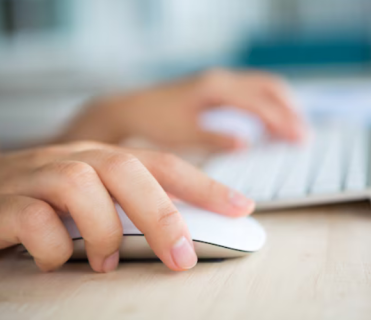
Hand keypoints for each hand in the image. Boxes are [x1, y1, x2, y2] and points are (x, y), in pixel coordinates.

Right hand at [0, 141, 253, 271]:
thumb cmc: (40, 204)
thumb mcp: (89, 202)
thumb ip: (126, 207)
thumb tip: (177, 231)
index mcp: (101, 159)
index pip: (161, 163)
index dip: (204, 184)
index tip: (241, 207)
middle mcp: (73, 159)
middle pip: (127, 168)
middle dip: (162, 214)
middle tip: (182, 258)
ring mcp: (35, 176)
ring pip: (80, 184)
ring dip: (103, 230)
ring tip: (107, 262)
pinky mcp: (2, 201)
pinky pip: (34, 218)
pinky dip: (54, 246)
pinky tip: (57, 261)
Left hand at [59, 69, 304, 149]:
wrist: (132, 108)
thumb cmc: (155, 121)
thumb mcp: (184, 134)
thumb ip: (215, 137)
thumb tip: (246, 142)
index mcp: (216, 89)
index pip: (261, 104)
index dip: (283, 122)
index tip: (300, 139)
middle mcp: (222, 80)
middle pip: (270, 87)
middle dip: (290, 110)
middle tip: (303, 136)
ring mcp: (220, 81)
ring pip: (263, 87)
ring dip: (282, 105)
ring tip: (294, 130)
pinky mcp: (217, 88)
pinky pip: (252, 92)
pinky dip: (267, 105)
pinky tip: (269, 123)